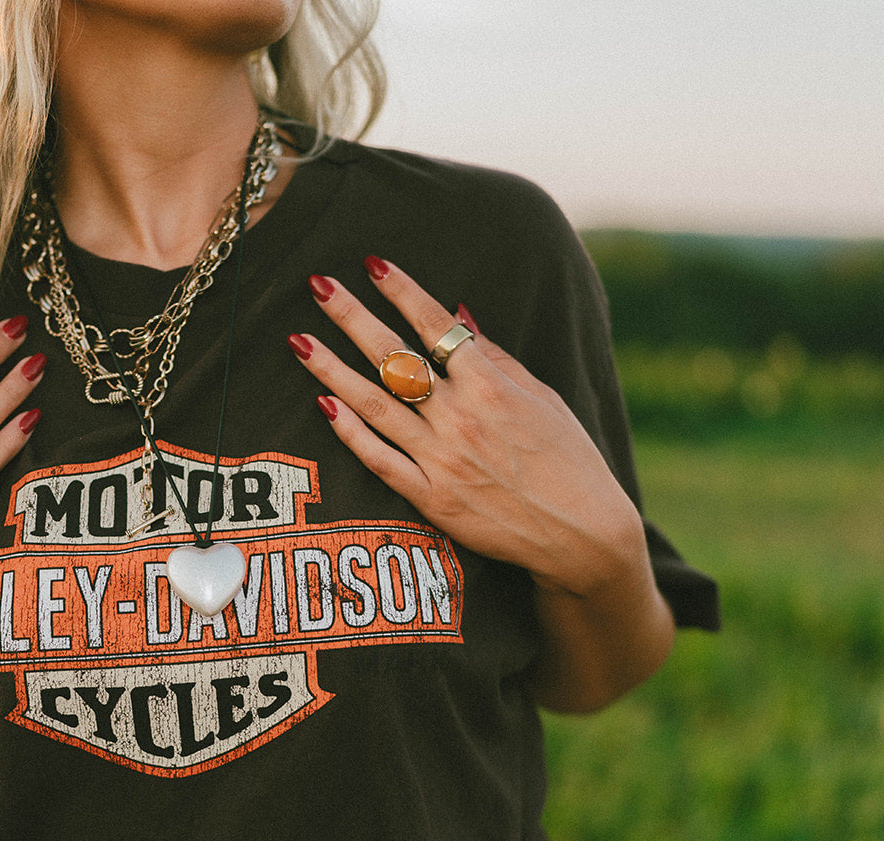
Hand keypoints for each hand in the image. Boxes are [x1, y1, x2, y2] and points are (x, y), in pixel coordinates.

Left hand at [292, 259, 645, 596]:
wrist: (583, 534)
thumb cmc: (568, 459)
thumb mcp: (543, 397)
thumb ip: (496, 357)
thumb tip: (458, 315)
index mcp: (492, 385)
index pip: (435, 327)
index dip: (401, 291)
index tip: (372, 263)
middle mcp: (462, 417)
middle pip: (393, 358)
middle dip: (352, 317)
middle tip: (318, 286)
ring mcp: (443, 459)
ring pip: (375, 405)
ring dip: (333, 370)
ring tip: (300, 342)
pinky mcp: (432, 500)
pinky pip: (380, 461)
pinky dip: (350, 433)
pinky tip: (323, 406)